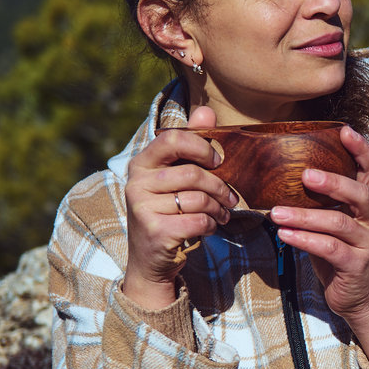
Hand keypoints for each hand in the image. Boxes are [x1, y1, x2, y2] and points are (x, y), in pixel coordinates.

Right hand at [121, 105, 239, 309]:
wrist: (151, 259)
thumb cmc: (169, 211)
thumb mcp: (176, 178)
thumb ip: (191, 144)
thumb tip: (206, 110)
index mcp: (141, 163)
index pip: (172, 139)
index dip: (201, 147)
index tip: (218, 161)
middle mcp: (137, 183)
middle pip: (192, 174)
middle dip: (220, 187)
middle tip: (231, 198)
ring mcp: (143, 208)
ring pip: (198, 199)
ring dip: (219, 208)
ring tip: (222, 214)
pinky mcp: (156, 231)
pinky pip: (198, 220)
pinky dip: (211, 224)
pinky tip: (208, 227)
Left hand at [269, 125, 368, 363]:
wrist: (356, 297)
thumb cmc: (337, 254)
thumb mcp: (329, 223)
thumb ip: (318, 201)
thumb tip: (281, 175)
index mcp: (363, 205)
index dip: (361, 149)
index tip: (344, 130)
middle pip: (359, 193)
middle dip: (332, 181)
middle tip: (305, 174)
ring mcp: (366, 242)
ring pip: (338, 222)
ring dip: (305, 216)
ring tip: (277, 213)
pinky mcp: (356, 264)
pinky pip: (330, 248)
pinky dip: (305, 240)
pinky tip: (285, 236)